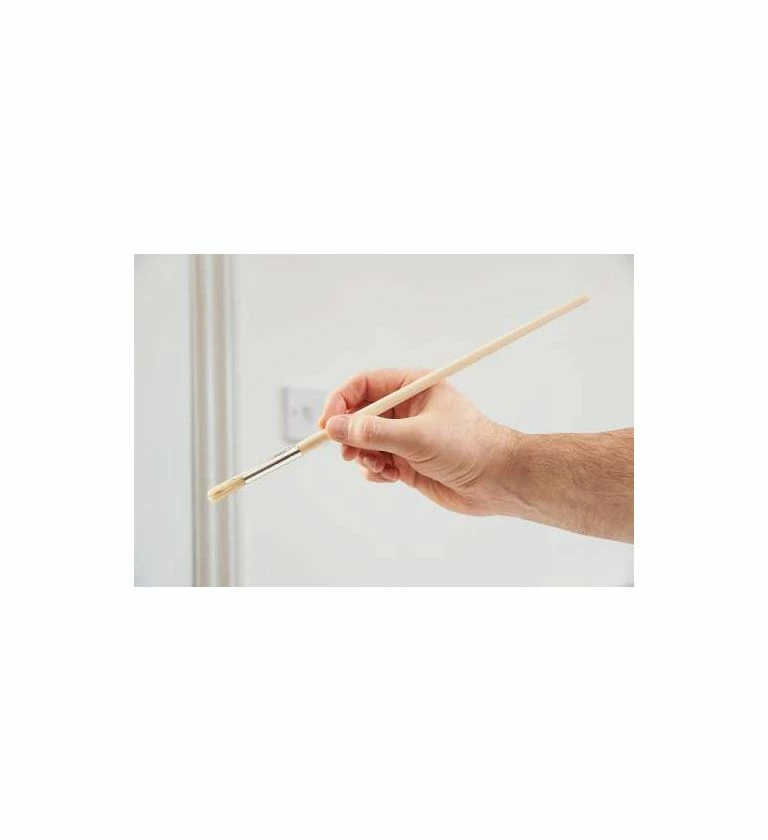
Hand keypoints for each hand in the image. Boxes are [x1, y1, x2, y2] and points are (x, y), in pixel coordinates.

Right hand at [317, 369, 518, 515]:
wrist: (498, 481)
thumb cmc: (470, 447)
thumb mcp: (417, 436)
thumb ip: (374, 432)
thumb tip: (336, 427)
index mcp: (413, 387)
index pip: (364, 385)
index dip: (341, 401)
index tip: (328, 423)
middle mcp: (407, 409)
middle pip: (359, 414)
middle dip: (350, 433)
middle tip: (347, 451)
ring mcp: (406, 436)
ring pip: (365, 441)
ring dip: (363, 455)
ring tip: (379, 466)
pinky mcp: (408, 461)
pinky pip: (377, 462)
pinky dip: (375, 471)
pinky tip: (389, 476)